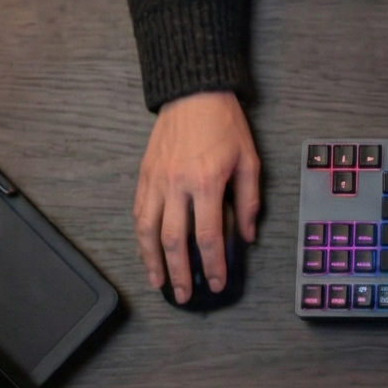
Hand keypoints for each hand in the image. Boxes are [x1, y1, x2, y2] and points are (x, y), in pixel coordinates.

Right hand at [133, 90, 260, 303]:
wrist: (194, 92)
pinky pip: (138, 211)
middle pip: (173, 241)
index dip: (212, 265)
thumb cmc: (225, 124)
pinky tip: (146, 250)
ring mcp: (156, 180)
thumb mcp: (249, 160)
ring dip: (151, 261)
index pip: (208, 237)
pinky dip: (140, 235)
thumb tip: (247, 236)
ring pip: (147, 230)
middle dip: (178, 273)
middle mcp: (177, 185)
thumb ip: (249, 201)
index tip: (216, 283)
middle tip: (183, 295)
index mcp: (206, 183)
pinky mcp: (144, 174)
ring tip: (157, 282)